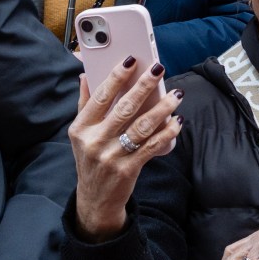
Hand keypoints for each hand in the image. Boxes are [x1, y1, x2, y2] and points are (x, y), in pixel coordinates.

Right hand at [69, 59, 182, 241]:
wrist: (95, 199)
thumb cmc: (92, 158)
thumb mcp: (81, 133)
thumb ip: (85, 103)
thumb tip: (86, 73)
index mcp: (81, 128)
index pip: (100, 97)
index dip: (116, 76)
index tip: (131, 59)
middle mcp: (94, 141)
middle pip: (124, 108)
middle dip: (143, 86)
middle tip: (159, 69)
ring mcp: (111, 156)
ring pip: (142, 126)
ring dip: (162, 108)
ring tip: (177, 94)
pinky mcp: (128, 169)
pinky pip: (152, 146)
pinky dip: (167, 132)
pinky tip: (177, 121)